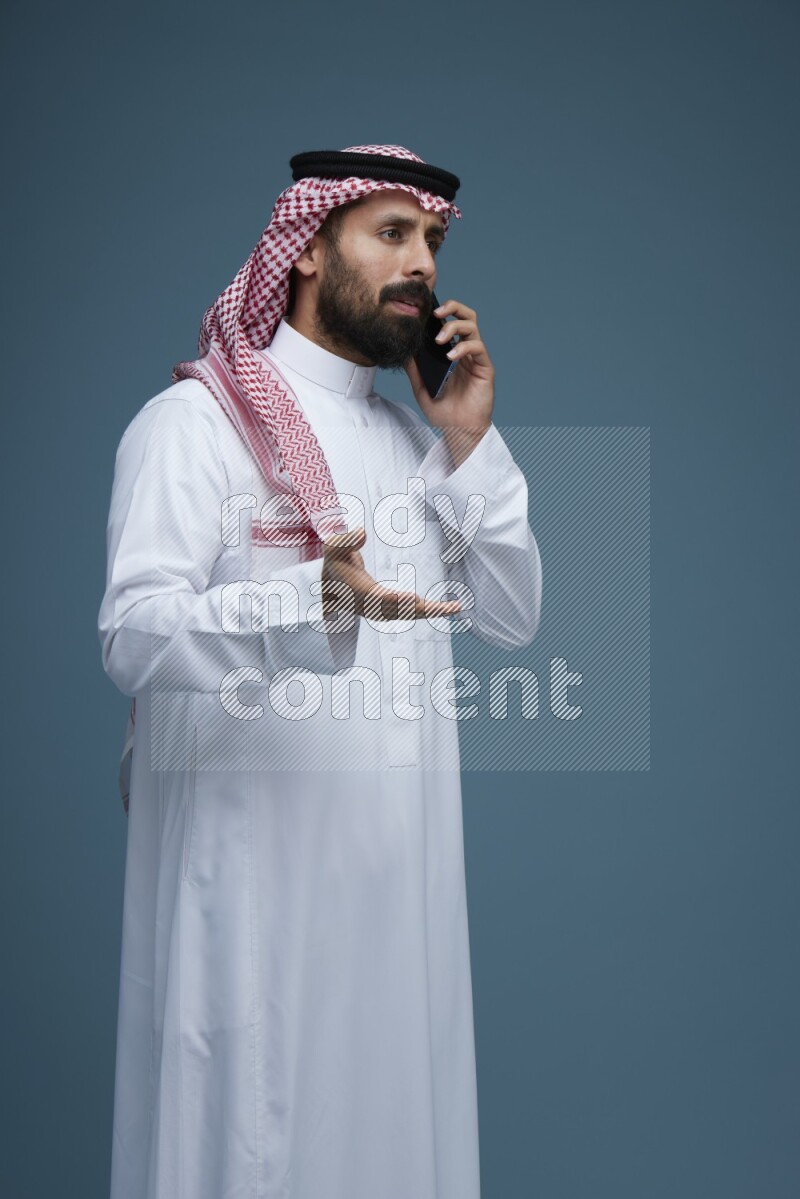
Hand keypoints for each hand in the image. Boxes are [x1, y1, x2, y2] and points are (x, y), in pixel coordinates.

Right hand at [321, 527, 462, 621]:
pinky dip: (429, 611)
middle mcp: (373, 605)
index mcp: (359, 592)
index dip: (392, 600)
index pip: (376, 598)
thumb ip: (345, 540)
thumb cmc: (336, 562)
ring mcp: (382, 610)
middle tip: (448, 608)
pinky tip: (446, 608)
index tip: (410, 598)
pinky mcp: (391, 610)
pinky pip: (412, 612)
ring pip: (410, 613)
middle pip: (401, 610)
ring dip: (432, 611)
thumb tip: (362, 532)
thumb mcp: (334, 547)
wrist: (333, 585)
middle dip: (424, 610)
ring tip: (455, 607)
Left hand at [405, 298, 493, 467]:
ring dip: (454, 326)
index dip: (441, 312)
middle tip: (435, 312)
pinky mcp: (485, 368)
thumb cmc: (445, 412)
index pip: (450, 322)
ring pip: (472, 326)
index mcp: (452, 353)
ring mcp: (476, 358)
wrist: (459, 431)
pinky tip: (450, 357)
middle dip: (452, 307)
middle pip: (466, 316)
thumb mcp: (421, 388)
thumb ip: (414, 369)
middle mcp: (466, 352)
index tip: (424, 311)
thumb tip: (403, 351)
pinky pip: (477, 347)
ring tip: (440, 338)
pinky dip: (462, 348)